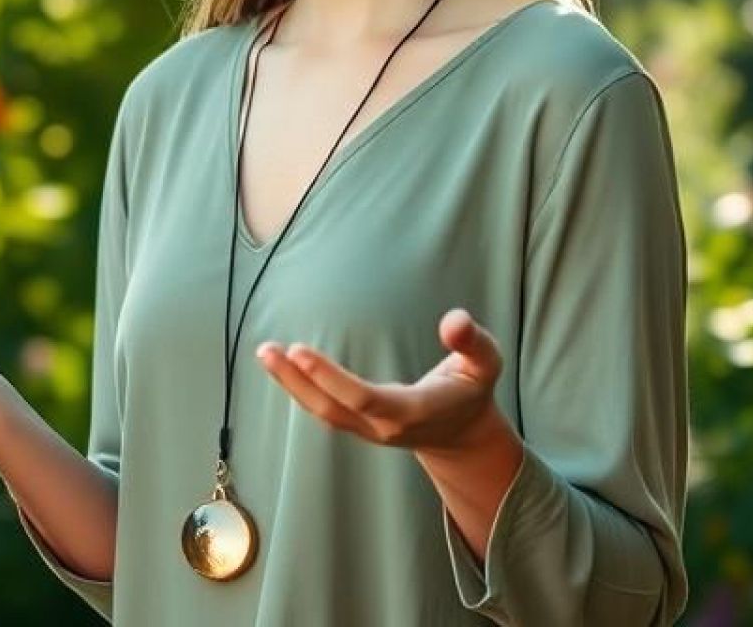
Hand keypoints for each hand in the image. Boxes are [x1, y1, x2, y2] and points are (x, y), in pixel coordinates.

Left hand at [256, 307, 514, 454]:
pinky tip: (282, 364)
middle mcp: (385, 426)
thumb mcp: (486, 363)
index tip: (300, 350)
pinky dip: (300, 387)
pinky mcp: (359, 424)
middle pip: (332, 409)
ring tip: (266, 352)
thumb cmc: (472, 389)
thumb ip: (473, 342)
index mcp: (414, 412)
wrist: (461, 433)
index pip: (365, 399)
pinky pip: (324, 408)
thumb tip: (455, 321)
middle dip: (297, 381)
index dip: (330, 377)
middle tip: (268, 349)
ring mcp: (369, 429)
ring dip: (291, 384)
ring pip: (322, 412)